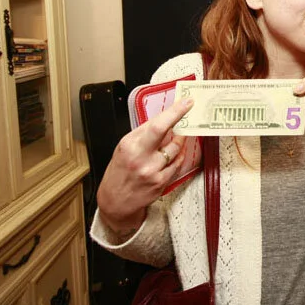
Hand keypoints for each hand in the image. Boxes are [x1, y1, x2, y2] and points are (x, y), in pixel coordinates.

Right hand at [96, 97, 195, 234]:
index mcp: (129, 145)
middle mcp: (141, 158)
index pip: (156, 125)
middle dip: (181, 119)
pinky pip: (177, 164)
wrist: (115, 201)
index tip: (185, 102)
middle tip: (189, 109)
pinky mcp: (161, 182)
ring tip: (178, 136)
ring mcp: (153, 171)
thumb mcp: (124, 148)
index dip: (174, 112)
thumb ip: (143, 134)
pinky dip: (178, 156)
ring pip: (176, 149)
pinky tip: (176, 153)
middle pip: (168, 134)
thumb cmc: (119, 172)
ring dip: (180, 140)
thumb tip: (163, 120)